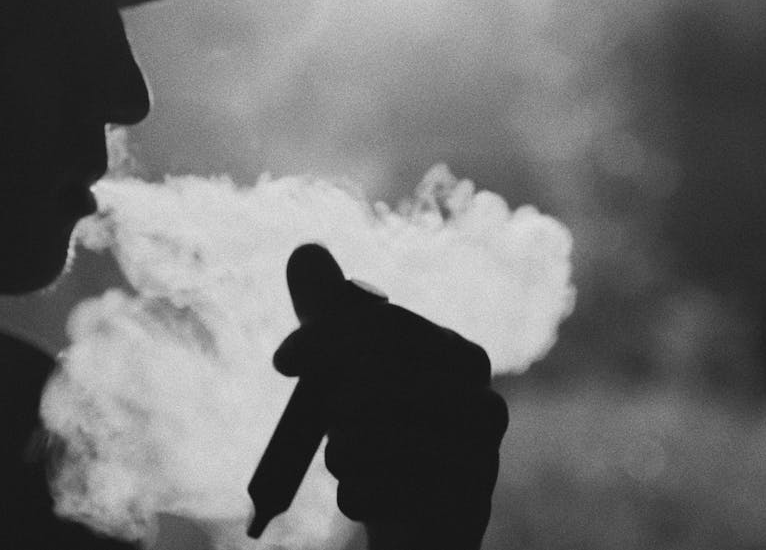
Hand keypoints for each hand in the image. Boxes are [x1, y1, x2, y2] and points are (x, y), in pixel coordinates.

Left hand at [272, 246, 507, 549]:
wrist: (412, 515)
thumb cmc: (377, 426)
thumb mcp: (344, 363)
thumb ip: (327, 308)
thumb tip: (304, 250)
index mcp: (458, 354)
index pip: (385, 327)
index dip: (324, 338)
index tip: (282, 360)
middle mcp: (483, 402)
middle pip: (382, 385)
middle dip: (336, 408)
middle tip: (327, 430)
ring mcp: (481, 458)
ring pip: (384, 443)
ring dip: (344, 456)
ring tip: (341, 463)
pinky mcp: (466, 508)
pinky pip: (393, 495)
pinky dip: (358, 496)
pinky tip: (356, 496)